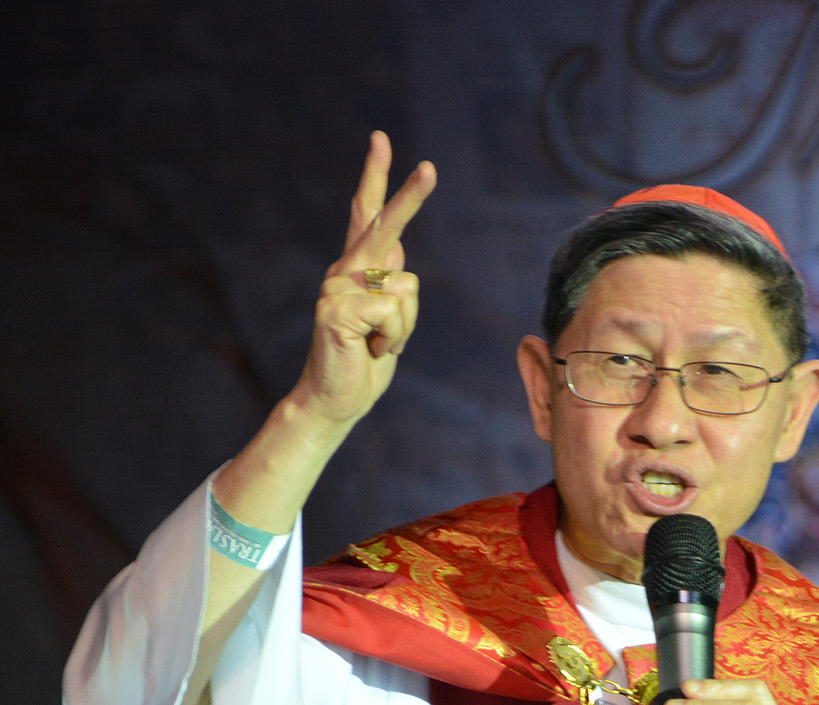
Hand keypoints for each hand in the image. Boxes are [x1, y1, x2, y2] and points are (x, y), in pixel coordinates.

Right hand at [290, 130, 436, 431]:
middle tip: (431, 167)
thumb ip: (392, 285)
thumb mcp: (390, 320)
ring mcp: (336, 287)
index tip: (380, 139)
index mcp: (358, 268)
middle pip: (384, 226)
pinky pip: (392, 312)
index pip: (366, 214)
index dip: (375, 177)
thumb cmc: (365, 361)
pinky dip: (393, 339)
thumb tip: (400, 257)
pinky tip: (369, 349)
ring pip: (405, 288)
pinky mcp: (336, 309)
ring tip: (377, 344)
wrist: (336, 399)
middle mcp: (344, 270)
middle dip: (409, 197)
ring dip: (404, 327)